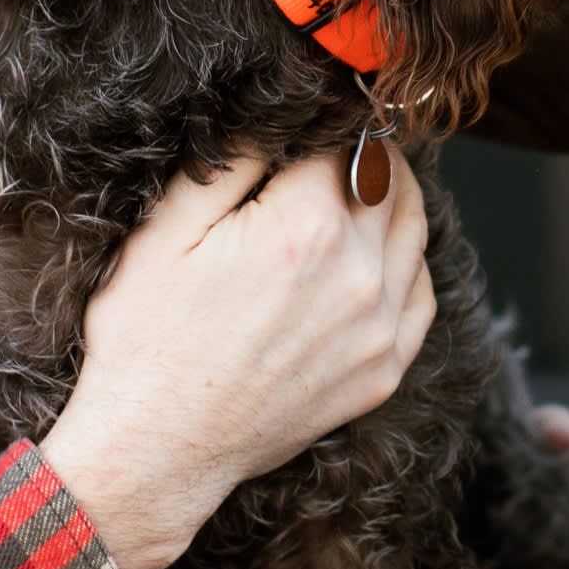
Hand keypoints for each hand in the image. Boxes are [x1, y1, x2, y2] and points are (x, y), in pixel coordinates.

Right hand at [41, 149, 435, 568]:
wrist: (157, 450)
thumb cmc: (148, 340)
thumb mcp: (167, 229)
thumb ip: (232, 160)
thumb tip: (277, 118)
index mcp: (309, 226)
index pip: (348, 141)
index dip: (326, 126)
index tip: (310, 127)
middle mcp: (360, 276)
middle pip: (394, 180)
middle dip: (366, 157)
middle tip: (334, 152)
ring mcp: (379, 330)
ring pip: (416, 235)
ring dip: (392, 204)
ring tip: (355, 197)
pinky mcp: (383, 372)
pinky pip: (420, 297)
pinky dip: (405, 267)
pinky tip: (371, 261)